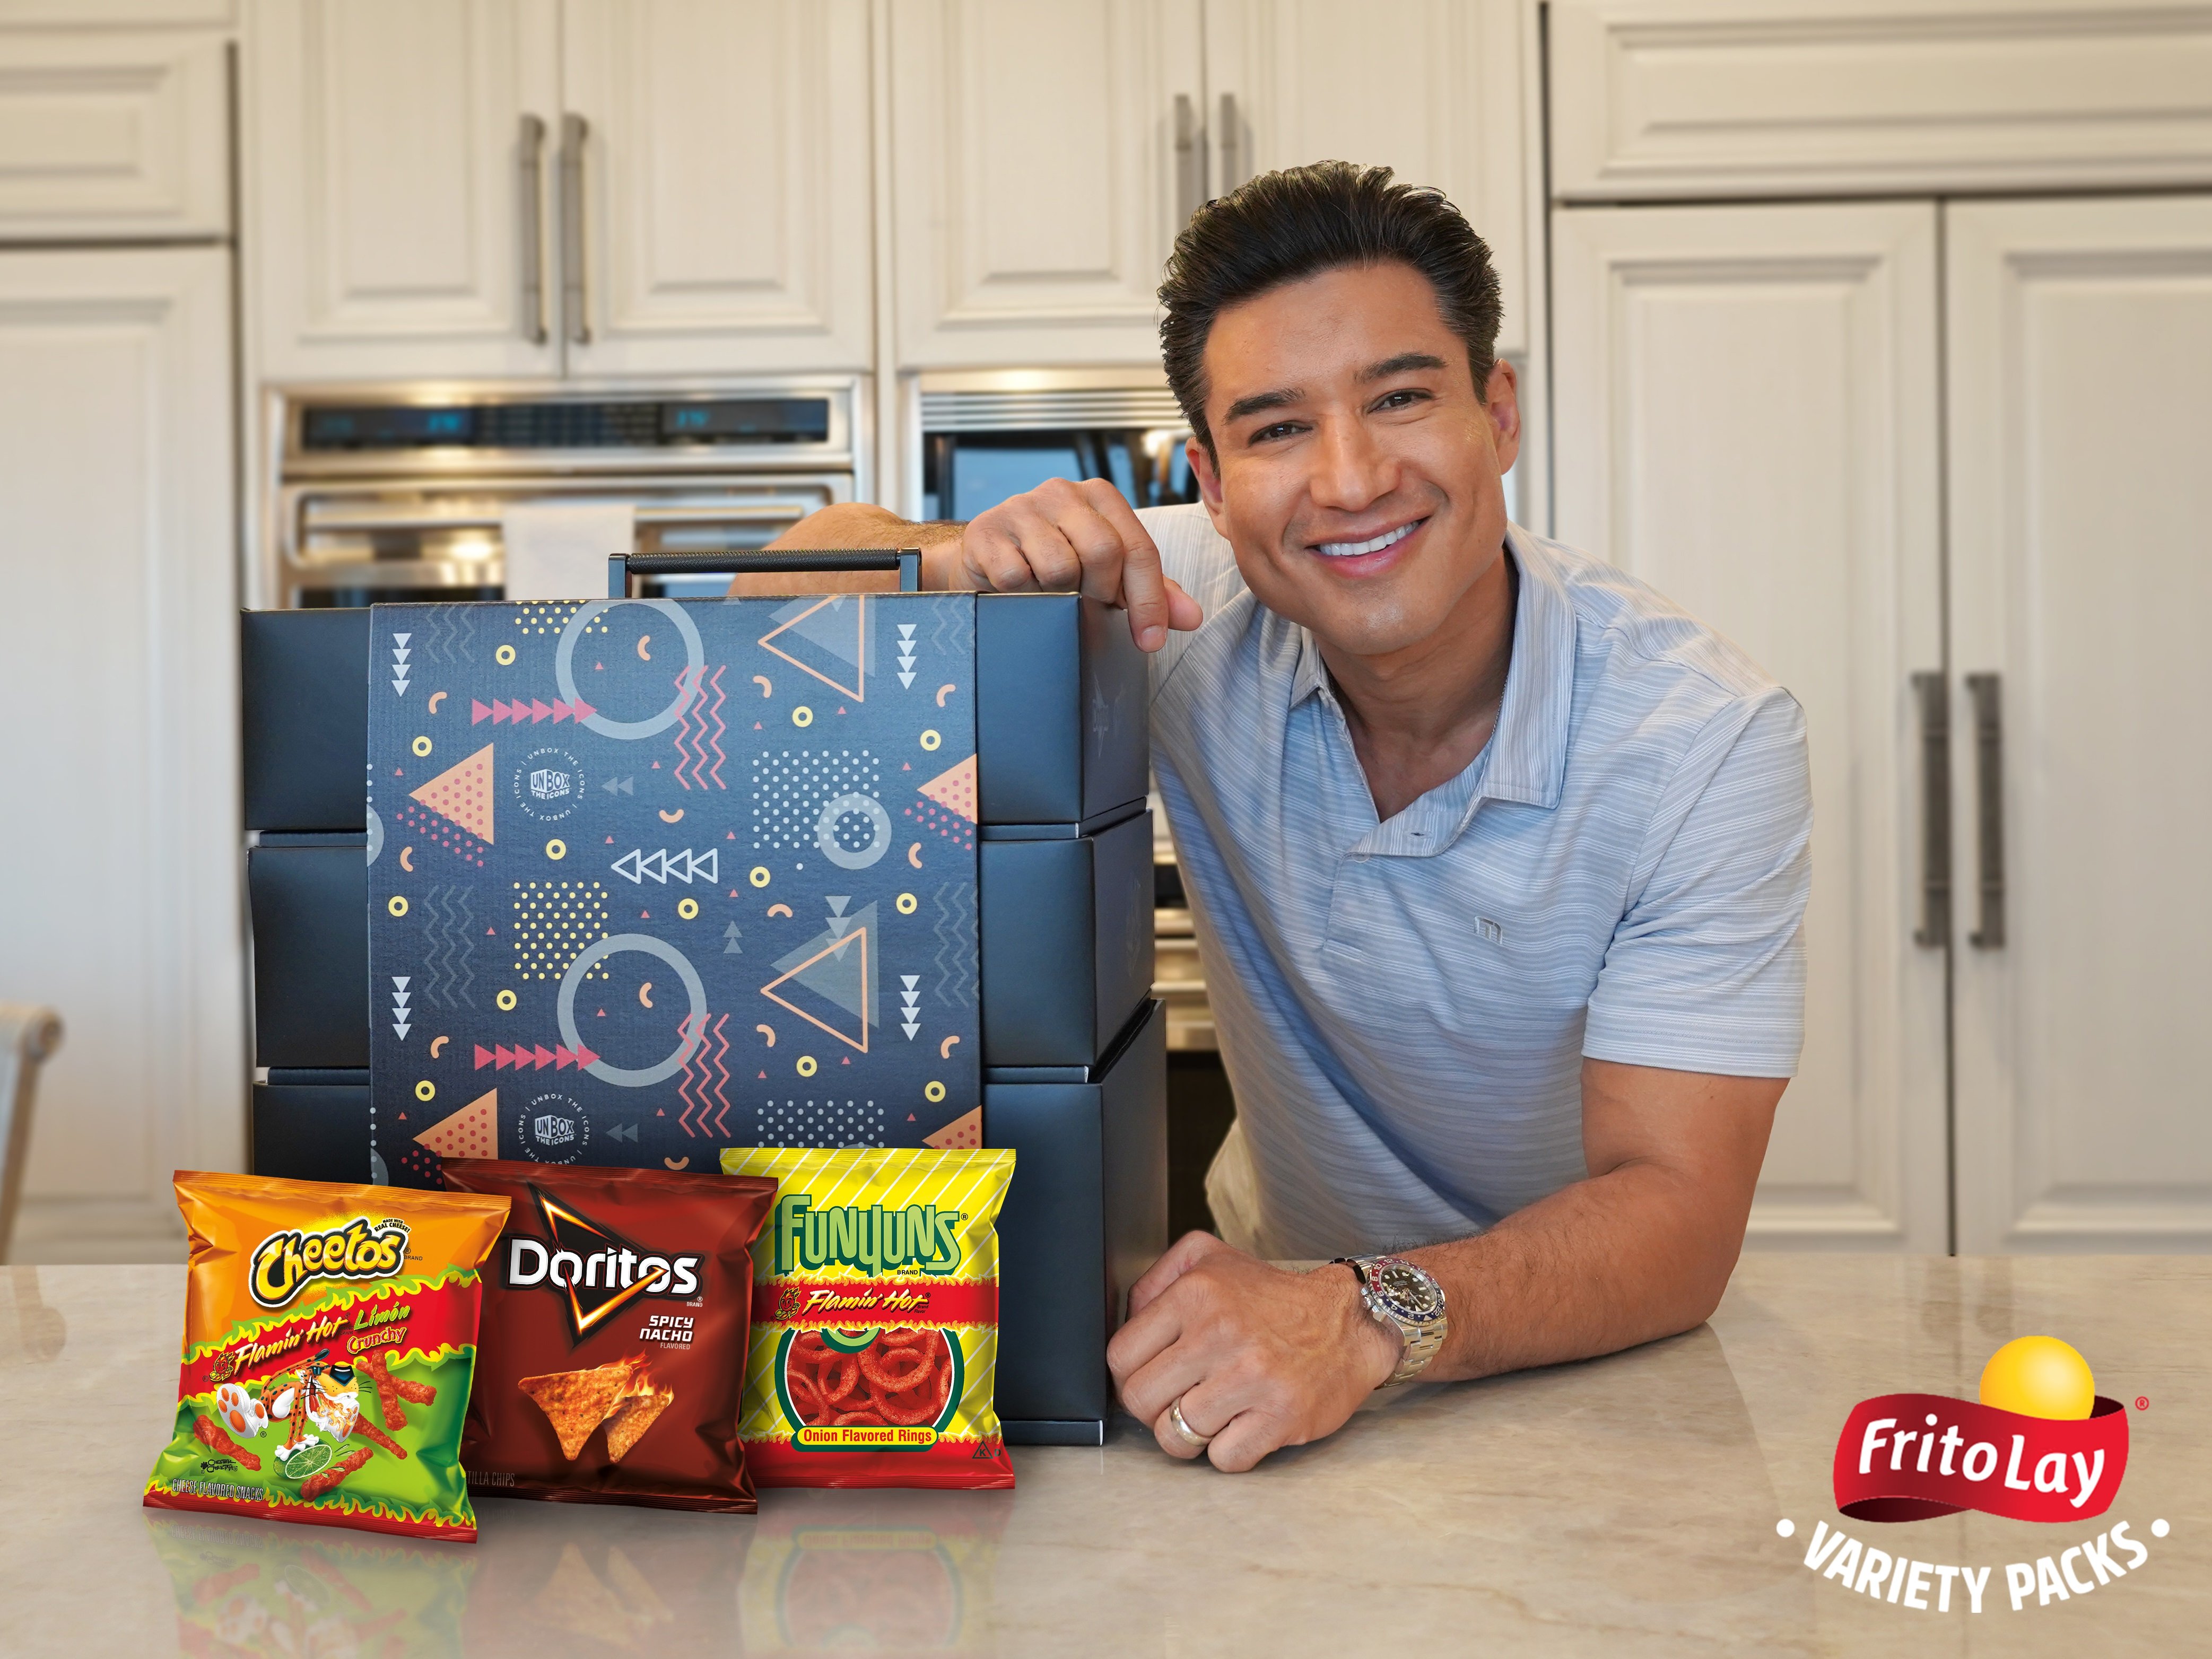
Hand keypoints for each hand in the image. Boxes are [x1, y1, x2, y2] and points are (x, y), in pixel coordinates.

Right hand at [929, 477, 1203, 651]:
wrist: (985, 556)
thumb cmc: (1054, 561)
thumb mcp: (1106, 572)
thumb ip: (1151, 590)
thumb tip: (1191, 618)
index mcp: (1100, 496)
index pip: (1138, 547)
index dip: (1149, 599)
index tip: (1150, 640)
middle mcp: (1062, 492)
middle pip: (1102, 552)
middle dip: (1099, 592)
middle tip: (1085, 603)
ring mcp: (1021, 507)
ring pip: (1059, 567)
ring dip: (1057, 594)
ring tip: (1049, 591)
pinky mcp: (986, 530)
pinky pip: (1016, 577)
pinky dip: (1022, 595)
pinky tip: (1019, 589)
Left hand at [1106, 1232, 1400, 1471]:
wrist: (1348, 1323)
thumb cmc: (1270, 1298)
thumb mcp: (1208, 1259)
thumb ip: (1154, 1283)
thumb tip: (1125, 1325)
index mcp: (1196, 1293)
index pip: (1121, 1356)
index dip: (1128, 1374)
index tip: (1150, 1376)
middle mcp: (1221, 1332)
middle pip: (1141, 1400)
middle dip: (1152, 1409)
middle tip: (1177, 1400)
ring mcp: (1252, 1377)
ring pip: (1175, 1436)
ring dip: (1187, 1435)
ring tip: (1210, 1414)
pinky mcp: (1282, 1416)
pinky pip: (1223, 1459)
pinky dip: (1227, 1451)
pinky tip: (1242, 1426)